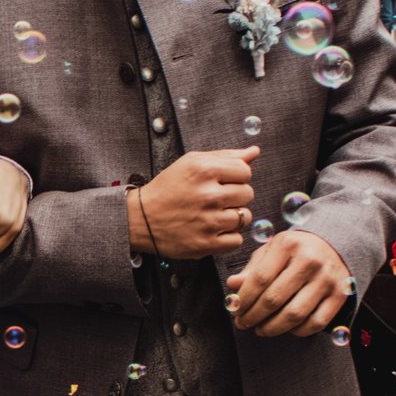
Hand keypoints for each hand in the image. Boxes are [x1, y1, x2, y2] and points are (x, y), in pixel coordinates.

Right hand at [130, 147, 257, 258]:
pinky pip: (237, 240)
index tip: (223, 182)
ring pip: (245, 217)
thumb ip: (225, 156)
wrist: (140, 218)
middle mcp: (207, 195)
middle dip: (235, 196)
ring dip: (233, 217)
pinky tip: (214, 230)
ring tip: (215, 214)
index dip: (237, 177)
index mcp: (204, 170)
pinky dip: (228, 237)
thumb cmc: (167, 189)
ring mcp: (208, 222)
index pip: (245, 171)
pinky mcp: (205, 244)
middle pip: (248, 194)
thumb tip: (254, 151)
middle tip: (217, 199)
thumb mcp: (192, 163)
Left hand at [226, 228, 352, 336]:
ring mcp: (327, 278)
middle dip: (253, 316)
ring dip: (272, 328)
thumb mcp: (272, 250)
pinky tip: (287, 328)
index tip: (235, 310)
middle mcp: (310, 260)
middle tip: (243, 323)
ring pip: (294, 314)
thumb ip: (252, 268)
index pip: (260, 278)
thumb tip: (232, 285)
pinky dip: (298, 331)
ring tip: (261, 329)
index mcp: (288, 245)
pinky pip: (316, 322)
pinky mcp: (340, 294)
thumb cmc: (296, 250)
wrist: (335, 243)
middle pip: (274, 299)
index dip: (244, 299)